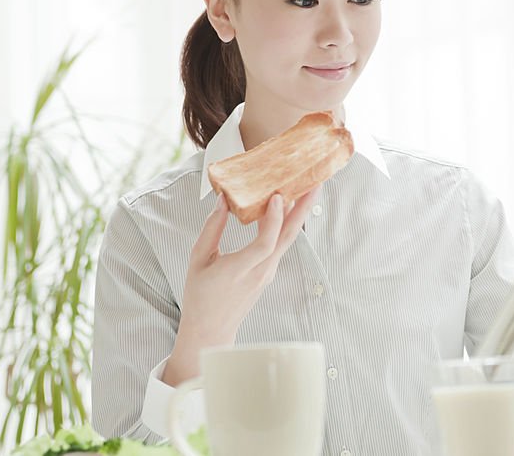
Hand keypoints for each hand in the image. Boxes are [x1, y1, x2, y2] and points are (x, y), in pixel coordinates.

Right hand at [163, 187, 319, 384]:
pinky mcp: (270, 272)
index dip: (274, 219)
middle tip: (314, 183)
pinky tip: (287, 209)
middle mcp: (261, 271)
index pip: (265, 243)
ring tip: (307, 190)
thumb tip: (222, 201)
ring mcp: (268, 273)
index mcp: (241, 269)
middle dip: (303, 209)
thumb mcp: (198, 259)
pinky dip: (286, 225)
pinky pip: (281, 245)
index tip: (276, 197)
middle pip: (288, 237)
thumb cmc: (201, 296)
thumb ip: (211, 228)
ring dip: (299, 214)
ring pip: (288, 240)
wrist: (211, 330)